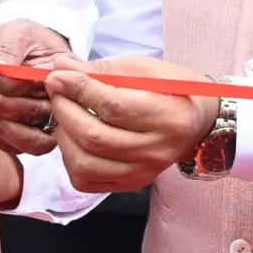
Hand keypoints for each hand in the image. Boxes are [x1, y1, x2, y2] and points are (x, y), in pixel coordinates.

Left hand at [0, 20, 77, 155]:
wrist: (24, 49)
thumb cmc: (24, 40)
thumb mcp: (18, 33)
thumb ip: (10, 47)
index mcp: (65, 75)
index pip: (41, 89)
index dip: (8, 86)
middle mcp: (63, 104)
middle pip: (33, 115)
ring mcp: (48, 123)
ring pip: (27, 139)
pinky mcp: (31, 134)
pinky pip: (14, 146)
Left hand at [44, 55, 218, 193]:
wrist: (196, 125)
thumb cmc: (170, 90)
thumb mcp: (143, 70)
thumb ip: (101, 70)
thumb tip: (60, 67)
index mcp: (168, 116)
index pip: (113, 107)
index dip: (79, 90)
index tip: (57, 76)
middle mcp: (156, 151)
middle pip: (94, 137)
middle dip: (65, 110)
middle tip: (56, 91)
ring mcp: (141, 173)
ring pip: (85, 163)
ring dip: (63, 134)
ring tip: (64, 114)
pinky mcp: (128, 184)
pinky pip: (85, 180)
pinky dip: (69, 158)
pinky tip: (73, 137)